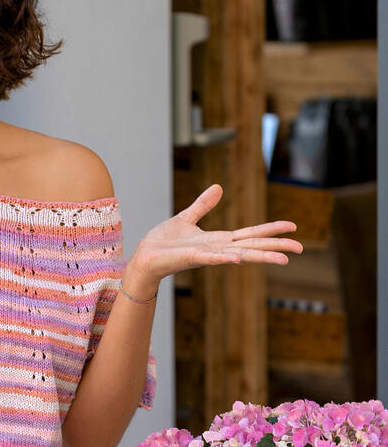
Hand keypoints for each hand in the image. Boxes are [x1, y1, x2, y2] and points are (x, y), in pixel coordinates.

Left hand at [127, 183, 302, 288]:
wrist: (144, 257)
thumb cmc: (163, 242)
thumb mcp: (186, 218)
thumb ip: (203, 205)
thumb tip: (218, 187)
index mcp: (218, 240)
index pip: (250, 234)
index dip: (271, 230)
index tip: (293, 227)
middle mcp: (217, 249)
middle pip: (252, 246)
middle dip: (276, 246)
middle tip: (300, 247)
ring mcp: (206, 255)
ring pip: (239, 255)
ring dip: (260, 256)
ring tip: (282, 259)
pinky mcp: (191, 258)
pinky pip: (211, 258)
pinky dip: (224, 258)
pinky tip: (238, 258)